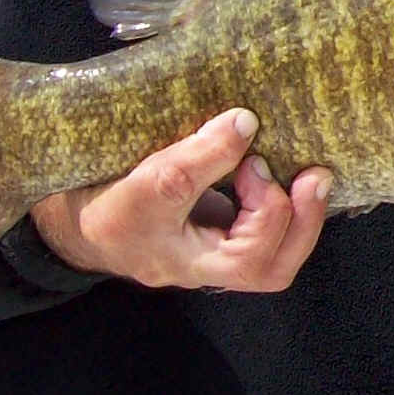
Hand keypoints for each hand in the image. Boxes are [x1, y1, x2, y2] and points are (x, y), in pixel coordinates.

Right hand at [30, 108, 330, 290]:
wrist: (81, 224)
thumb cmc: (104, 201)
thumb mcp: (139, 176)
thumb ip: (193, 155)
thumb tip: (246, 123)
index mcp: (176, 258)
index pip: (234, 251)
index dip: (260, 201)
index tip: (248, 145)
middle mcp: (201, 266)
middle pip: (266, 271)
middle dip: (299, 221)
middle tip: (312, 176)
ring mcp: (214, 255)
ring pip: (274, 261)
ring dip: (302, 219)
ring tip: (310, 178)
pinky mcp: (225, 238)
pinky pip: (271, 237)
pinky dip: (292, 210)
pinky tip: (297, 178)